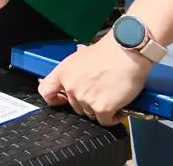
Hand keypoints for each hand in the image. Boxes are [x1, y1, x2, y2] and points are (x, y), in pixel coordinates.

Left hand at [38, 35, 152, 125]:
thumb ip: (75, 70)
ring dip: (100, 109)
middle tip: (100, 93)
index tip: (61, 101)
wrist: (126, 52)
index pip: (46, 91)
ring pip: (90, 114)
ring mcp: (85, 99)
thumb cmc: (109, 51)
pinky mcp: (101, 108)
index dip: (53, 99)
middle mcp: (71, 87)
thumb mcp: (82, 55)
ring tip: (112, 98)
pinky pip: (105, 121)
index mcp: (64, 72)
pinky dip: (113, 118)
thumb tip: (76, 75)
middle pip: (74, 106)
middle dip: (87, 102)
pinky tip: (119, 109)